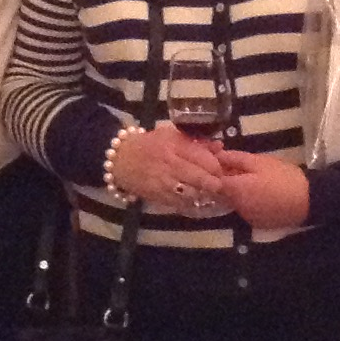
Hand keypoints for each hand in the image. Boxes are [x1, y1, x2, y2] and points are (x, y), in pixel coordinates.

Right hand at [106, 123, 225, 206]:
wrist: (119, 159)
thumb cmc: (149, 144)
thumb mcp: (172, 136)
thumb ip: (196, 142)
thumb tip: (220, 146)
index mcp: (175, 145)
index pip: (204, 159)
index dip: (217, 166)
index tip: (220, 169)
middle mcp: (170, 164)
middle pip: (201, 178)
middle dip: (215, 183)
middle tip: (219, 184)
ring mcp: (164, 182)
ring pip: (193, 193)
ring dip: (204, 194)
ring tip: (207, 192)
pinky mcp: (158, 197)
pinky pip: (181, 203)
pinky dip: (190, 202)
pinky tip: (193, 199)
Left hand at [215, 150, 310, 227]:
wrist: (307, 200)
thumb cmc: (282, 177)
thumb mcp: (259, 162)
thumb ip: (236, 159)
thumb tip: (217, 156)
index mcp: (235, 189)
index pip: (213, 181)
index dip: (215, 170)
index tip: (223, 161)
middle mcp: (236, 206)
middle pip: (224, 192)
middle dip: (229, 180)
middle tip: (242, 167)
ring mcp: (246, 217)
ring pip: (235, 201)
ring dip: (239, 191)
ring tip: (256, 180)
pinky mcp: (257, 223)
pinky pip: (247, 210)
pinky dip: (250, 202)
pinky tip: (262, 193)